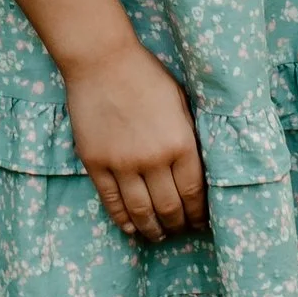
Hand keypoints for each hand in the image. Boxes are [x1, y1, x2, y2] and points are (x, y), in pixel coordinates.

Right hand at [63, 33, 207, 241]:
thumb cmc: (147, 76)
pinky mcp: (96, 163)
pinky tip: (130, 228)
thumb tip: (197, 170)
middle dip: (177, 224)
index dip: (198, 214)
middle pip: (169, 207)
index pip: (194, 192)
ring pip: (140, 211)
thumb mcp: (181, 103)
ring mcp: (122, 163)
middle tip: (180, 231)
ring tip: (157, 235)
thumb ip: (189, 137)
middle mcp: (153, 159)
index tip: (200, 222)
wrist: (102, 60)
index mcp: (181, 143)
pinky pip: (111, 201)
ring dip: (152, 229)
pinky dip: (122, 219)